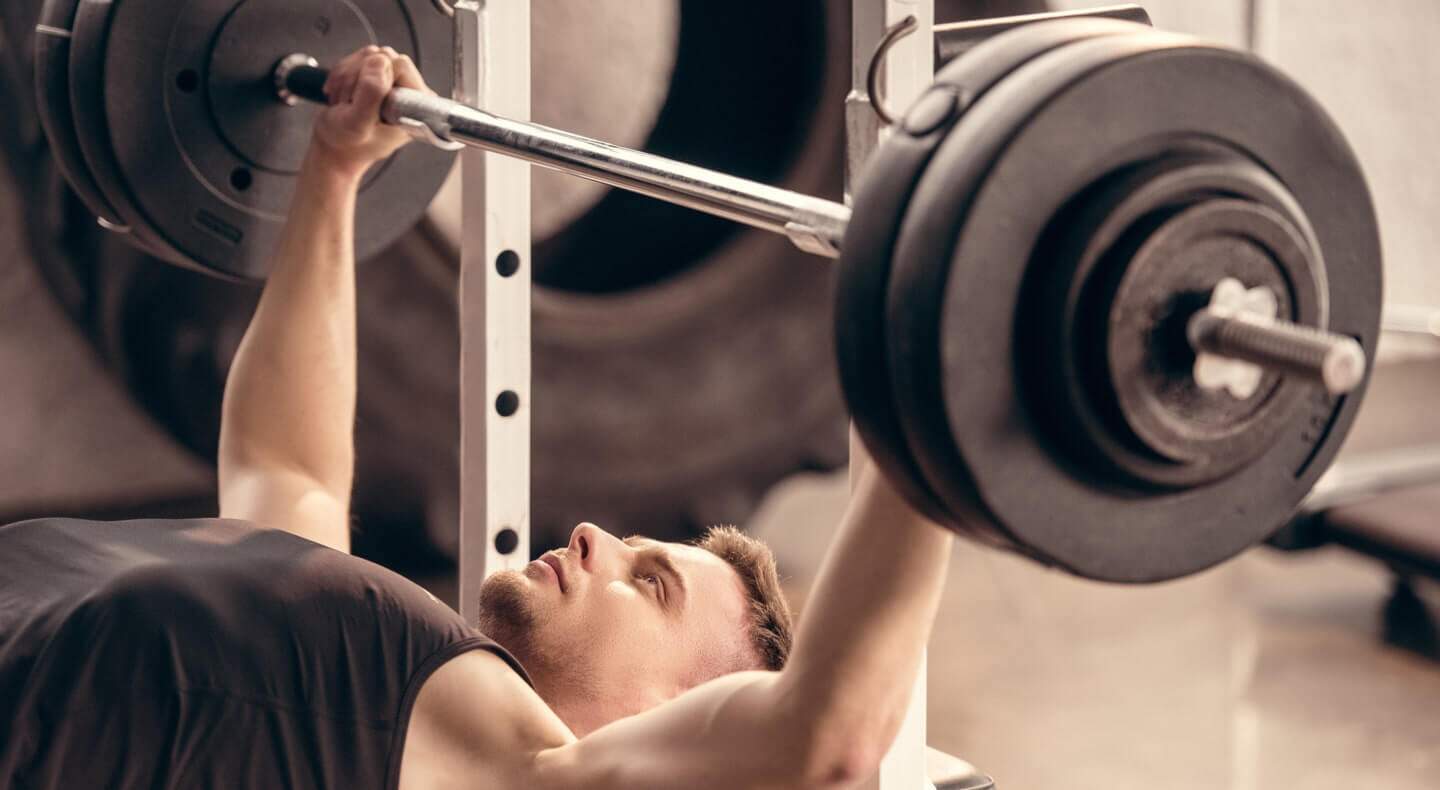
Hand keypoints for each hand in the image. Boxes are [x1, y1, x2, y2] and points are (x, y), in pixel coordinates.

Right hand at [310, 46, 431, 178]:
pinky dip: (344, 72)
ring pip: (370, 55)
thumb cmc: (347, 144)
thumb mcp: (357, 124)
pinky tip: (342, 92)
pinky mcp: (380, 76)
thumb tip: (380, 61)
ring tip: (345, 100)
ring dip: (348, 75)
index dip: (374, 77)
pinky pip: (361, 57)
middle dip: (358, 76)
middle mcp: (410, 93)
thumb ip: (371, 94)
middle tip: (349, 101)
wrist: (335, 147)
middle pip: (384, 57)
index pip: (400, 65)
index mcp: (416, 106)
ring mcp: (395, 83)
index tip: (361, 101)